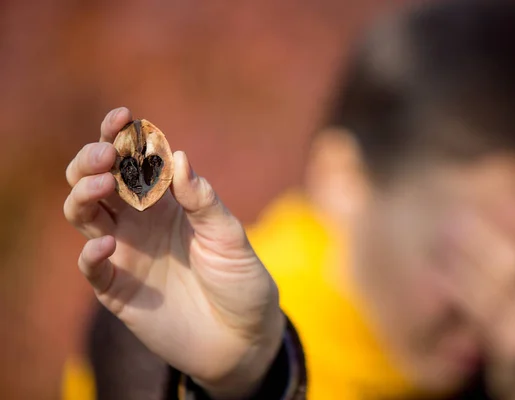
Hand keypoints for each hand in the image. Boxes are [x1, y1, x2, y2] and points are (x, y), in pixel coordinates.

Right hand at [64, 107, 284, 398]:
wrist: (241, 336)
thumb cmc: (240, 280)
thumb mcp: (230, 236)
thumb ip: (204, 201)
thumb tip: (178, 157)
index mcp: (167, 202)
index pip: (135, 161)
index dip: (122, 136)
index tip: (123, 118)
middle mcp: (141, 222)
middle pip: (97, 181)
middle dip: (92, 160)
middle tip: (105, 156)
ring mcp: (127, 254)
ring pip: (84, 215)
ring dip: (83, 195)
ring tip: (104, 186)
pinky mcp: (119, 290)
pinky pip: (92, 267)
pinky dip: (92, 253)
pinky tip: (111, 243)